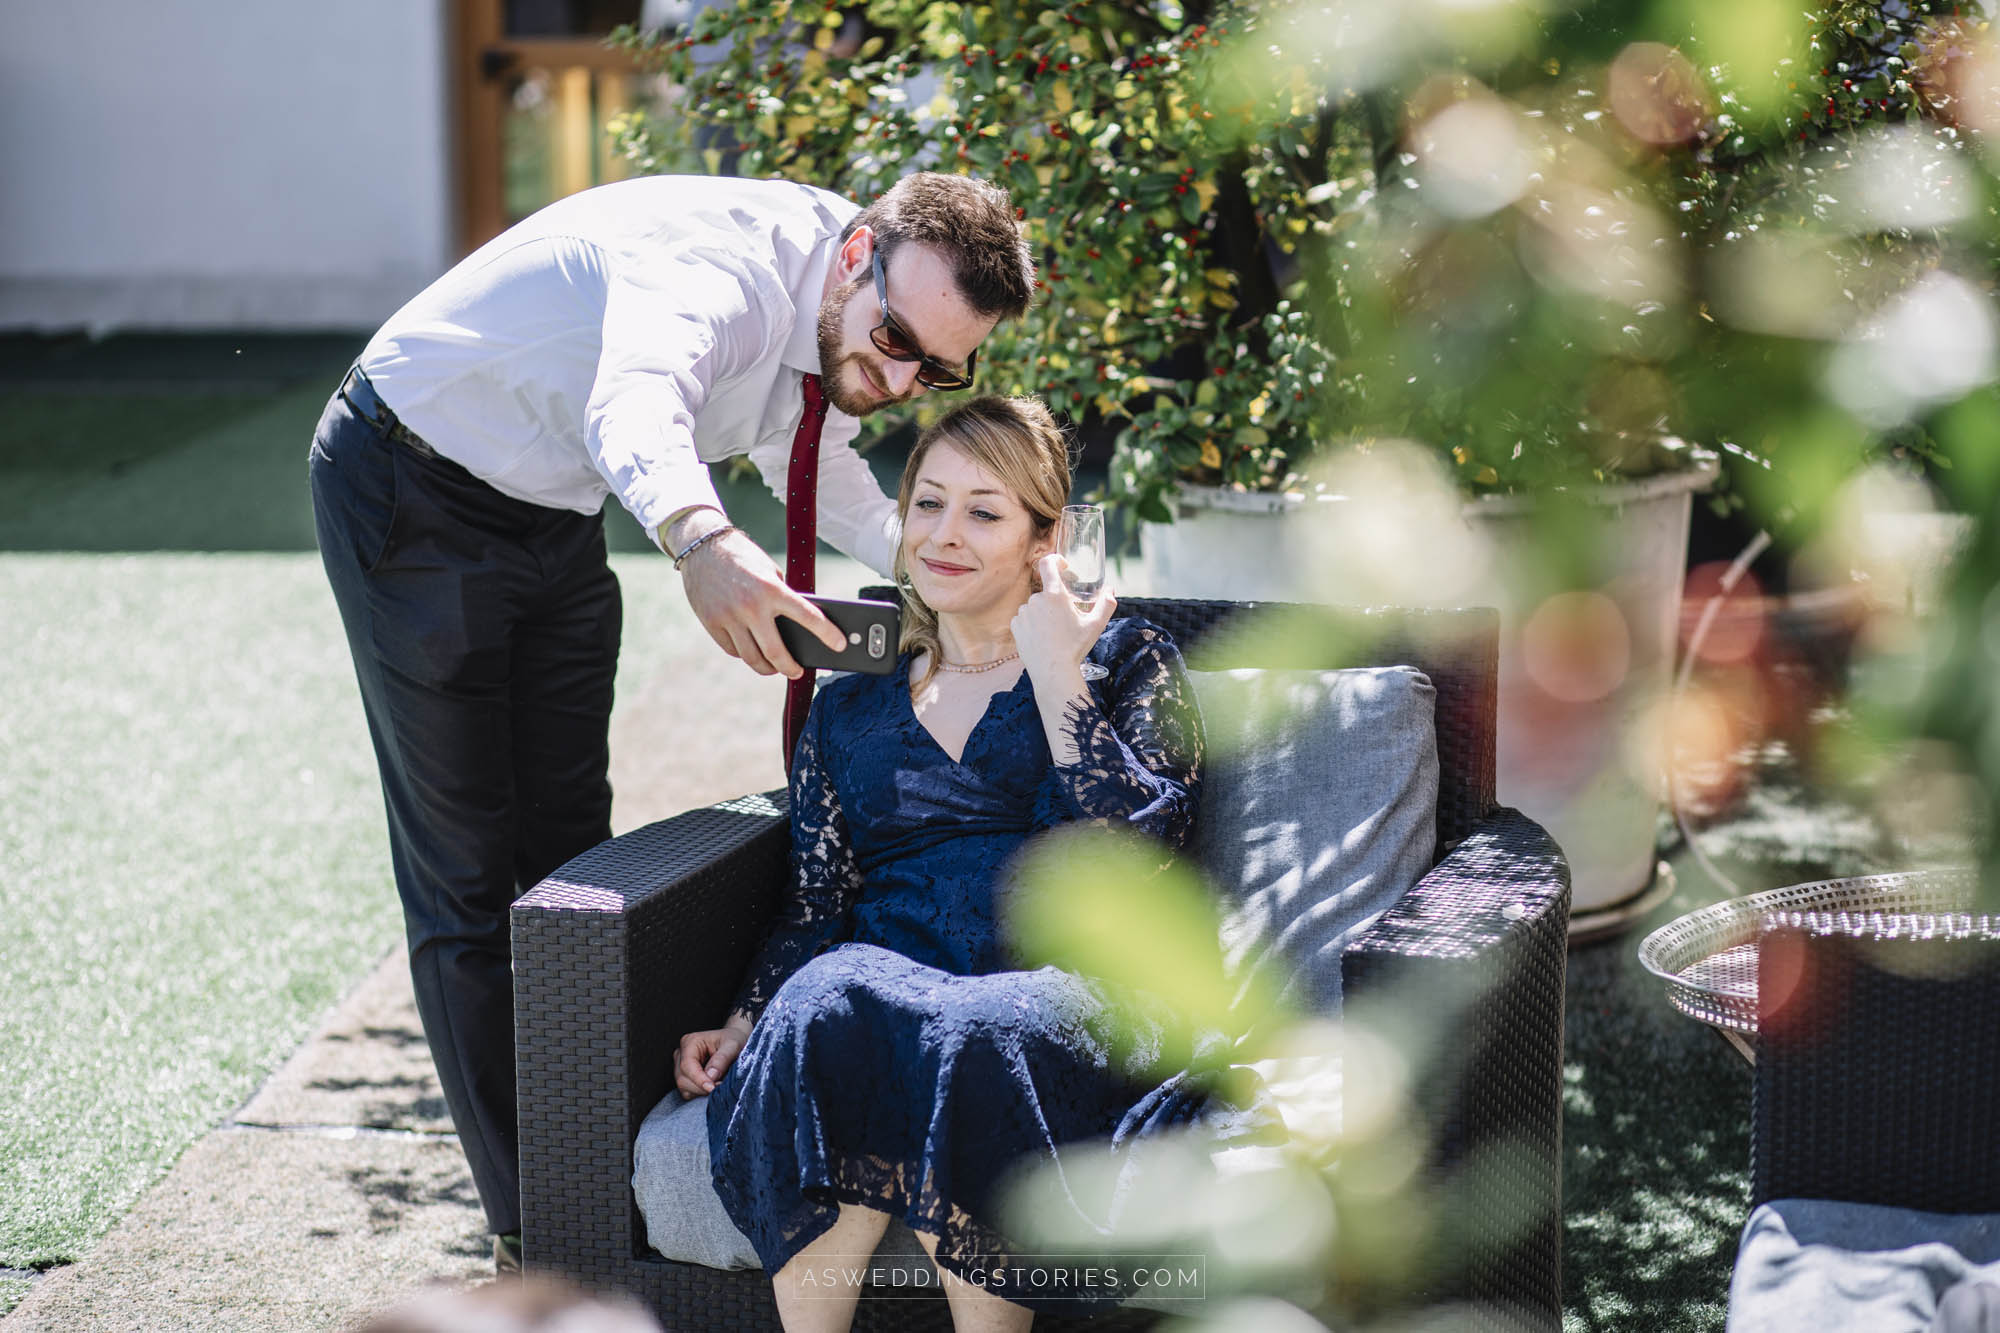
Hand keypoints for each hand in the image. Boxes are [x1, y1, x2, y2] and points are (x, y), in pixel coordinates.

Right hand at [675, 1015, 751, 1096]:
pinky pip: (688, 1093)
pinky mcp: (686, 1078)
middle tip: (721, 1086)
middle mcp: (682, 1054)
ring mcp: (681, 1067)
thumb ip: (722, 1059)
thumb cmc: (735, 1040)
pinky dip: (701, 1093)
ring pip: (684, 1088)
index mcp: (690, 1042)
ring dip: (702, 1091)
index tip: (712, 1088)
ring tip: (719, 1084)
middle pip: (683, 1079)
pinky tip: (713, 1086)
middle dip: (702, 1087)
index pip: (687, 1065)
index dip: (699, 1079)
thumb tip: (711, 1076)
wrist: (738, 1041)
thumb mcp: (733, 1045)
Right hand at [678, 528, 844, 677]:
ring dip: (767, 668)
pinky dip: (744, 654)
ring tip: (774, 668)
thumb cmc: (743, 558)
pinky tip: (751, 652)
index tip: (839, 645)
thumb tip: (797, 628)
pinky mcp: (712, 623)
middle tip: (797, 672)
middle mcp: (751, 606)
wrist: (703, 547)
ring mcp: (729, 617)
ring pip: (752, 658)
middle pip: (776, 653)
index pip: (808, 617)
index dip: (828, 634)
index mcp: (772, 589)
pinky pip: (732, 650)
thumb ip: (782, 598)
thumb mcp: (770, 572)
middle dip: (791, 668)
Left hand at [1011, 553, 1115, 681]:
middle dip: (1056, 601)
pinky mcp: (1015, 626)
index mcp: (1054, 595)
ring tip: (1054, 633)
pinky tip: (1042, 638)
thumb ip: (1106, 604)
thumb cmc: (1075, 647)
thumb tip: (1111, 590)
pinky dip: (1032, 624)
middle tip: (1066, 619)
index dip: (1055, 560)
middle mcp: (1036, 600)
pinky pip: (1025, 618)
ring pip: (1035, 606)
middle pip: (1047, 592)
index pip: (1048, 564)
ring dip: (1044, 613)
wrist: (1053, 672)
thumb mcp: (1095, 626)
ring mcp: (1023, 613)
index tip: (1062, 566)